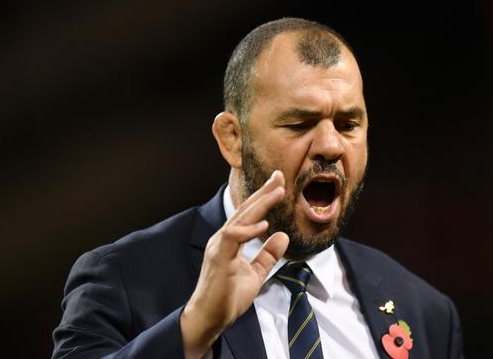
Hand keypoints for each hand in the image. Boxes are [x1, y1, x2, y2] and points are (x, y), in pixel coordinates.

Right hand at [181, 170, 288, 357]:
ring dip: (259, 204)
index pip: (249, 213)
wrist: (209, 318)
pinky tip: (264, 225)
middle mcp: (223, 238)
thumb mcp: (256, 274)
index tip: (279, 183)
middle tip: (279, 175)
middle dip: (263, 192)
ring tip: (277, 192)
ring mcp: (219, 246)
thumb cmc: (228, 297)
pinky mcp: (218, 258)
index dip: (263, 197)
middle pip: (245, 209)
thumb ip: (267, 255)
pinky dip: (248, 230)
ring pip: (240, 218)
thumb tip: (283, 236)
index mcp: (230, 240)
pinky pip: (232, 238)